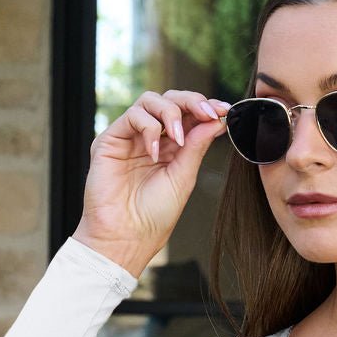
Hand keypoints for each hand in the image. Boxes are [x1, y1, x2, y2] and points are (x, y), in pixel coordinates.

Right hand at [73, 88, 231, 274]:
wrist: (126, 237)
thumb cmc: (153, 216)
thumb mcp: (183, 178)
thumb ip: (197, 146)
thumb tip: (217, 120)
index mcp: (171, 149)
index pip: (188, 115)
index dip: (206, 107)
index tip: (225, 110)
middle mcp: (151, 139)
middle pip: (170, 100)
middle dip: (192, 101)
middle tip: (208, 113)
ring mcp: (130, 137)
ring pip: (150, 100)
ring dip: (171, 113)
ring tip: (179, 139)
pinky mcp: (111, 139)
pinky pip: (132, 116)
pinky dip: (149, 128)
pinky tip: (154, 154)